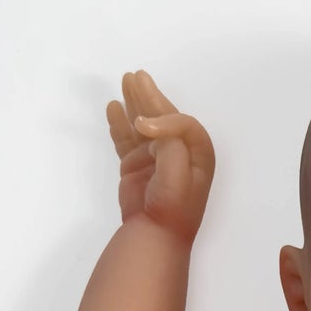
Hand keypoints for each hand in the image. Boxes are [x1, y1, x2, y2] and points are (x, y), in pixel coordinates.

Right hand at [106, 70, 215, 241]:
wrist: (155, 234)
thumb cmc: (173, 204)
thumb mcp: (179, 170)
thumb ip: (170, 140)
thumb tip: (145, 123)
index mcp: (197, 154)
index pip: (183, 123)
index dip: (164, 116)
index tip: (143, 126)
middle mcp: (178, 153)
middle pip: (163, 117)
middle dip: (148, 96)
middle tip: (134, 76)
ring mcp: (155, 159)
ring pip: (142, 124)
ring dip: (134, 103)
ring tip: (125, 81)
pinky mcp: (136, 166)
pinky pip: (126, 140)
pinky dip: (119, 124)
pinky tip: (113, 108)